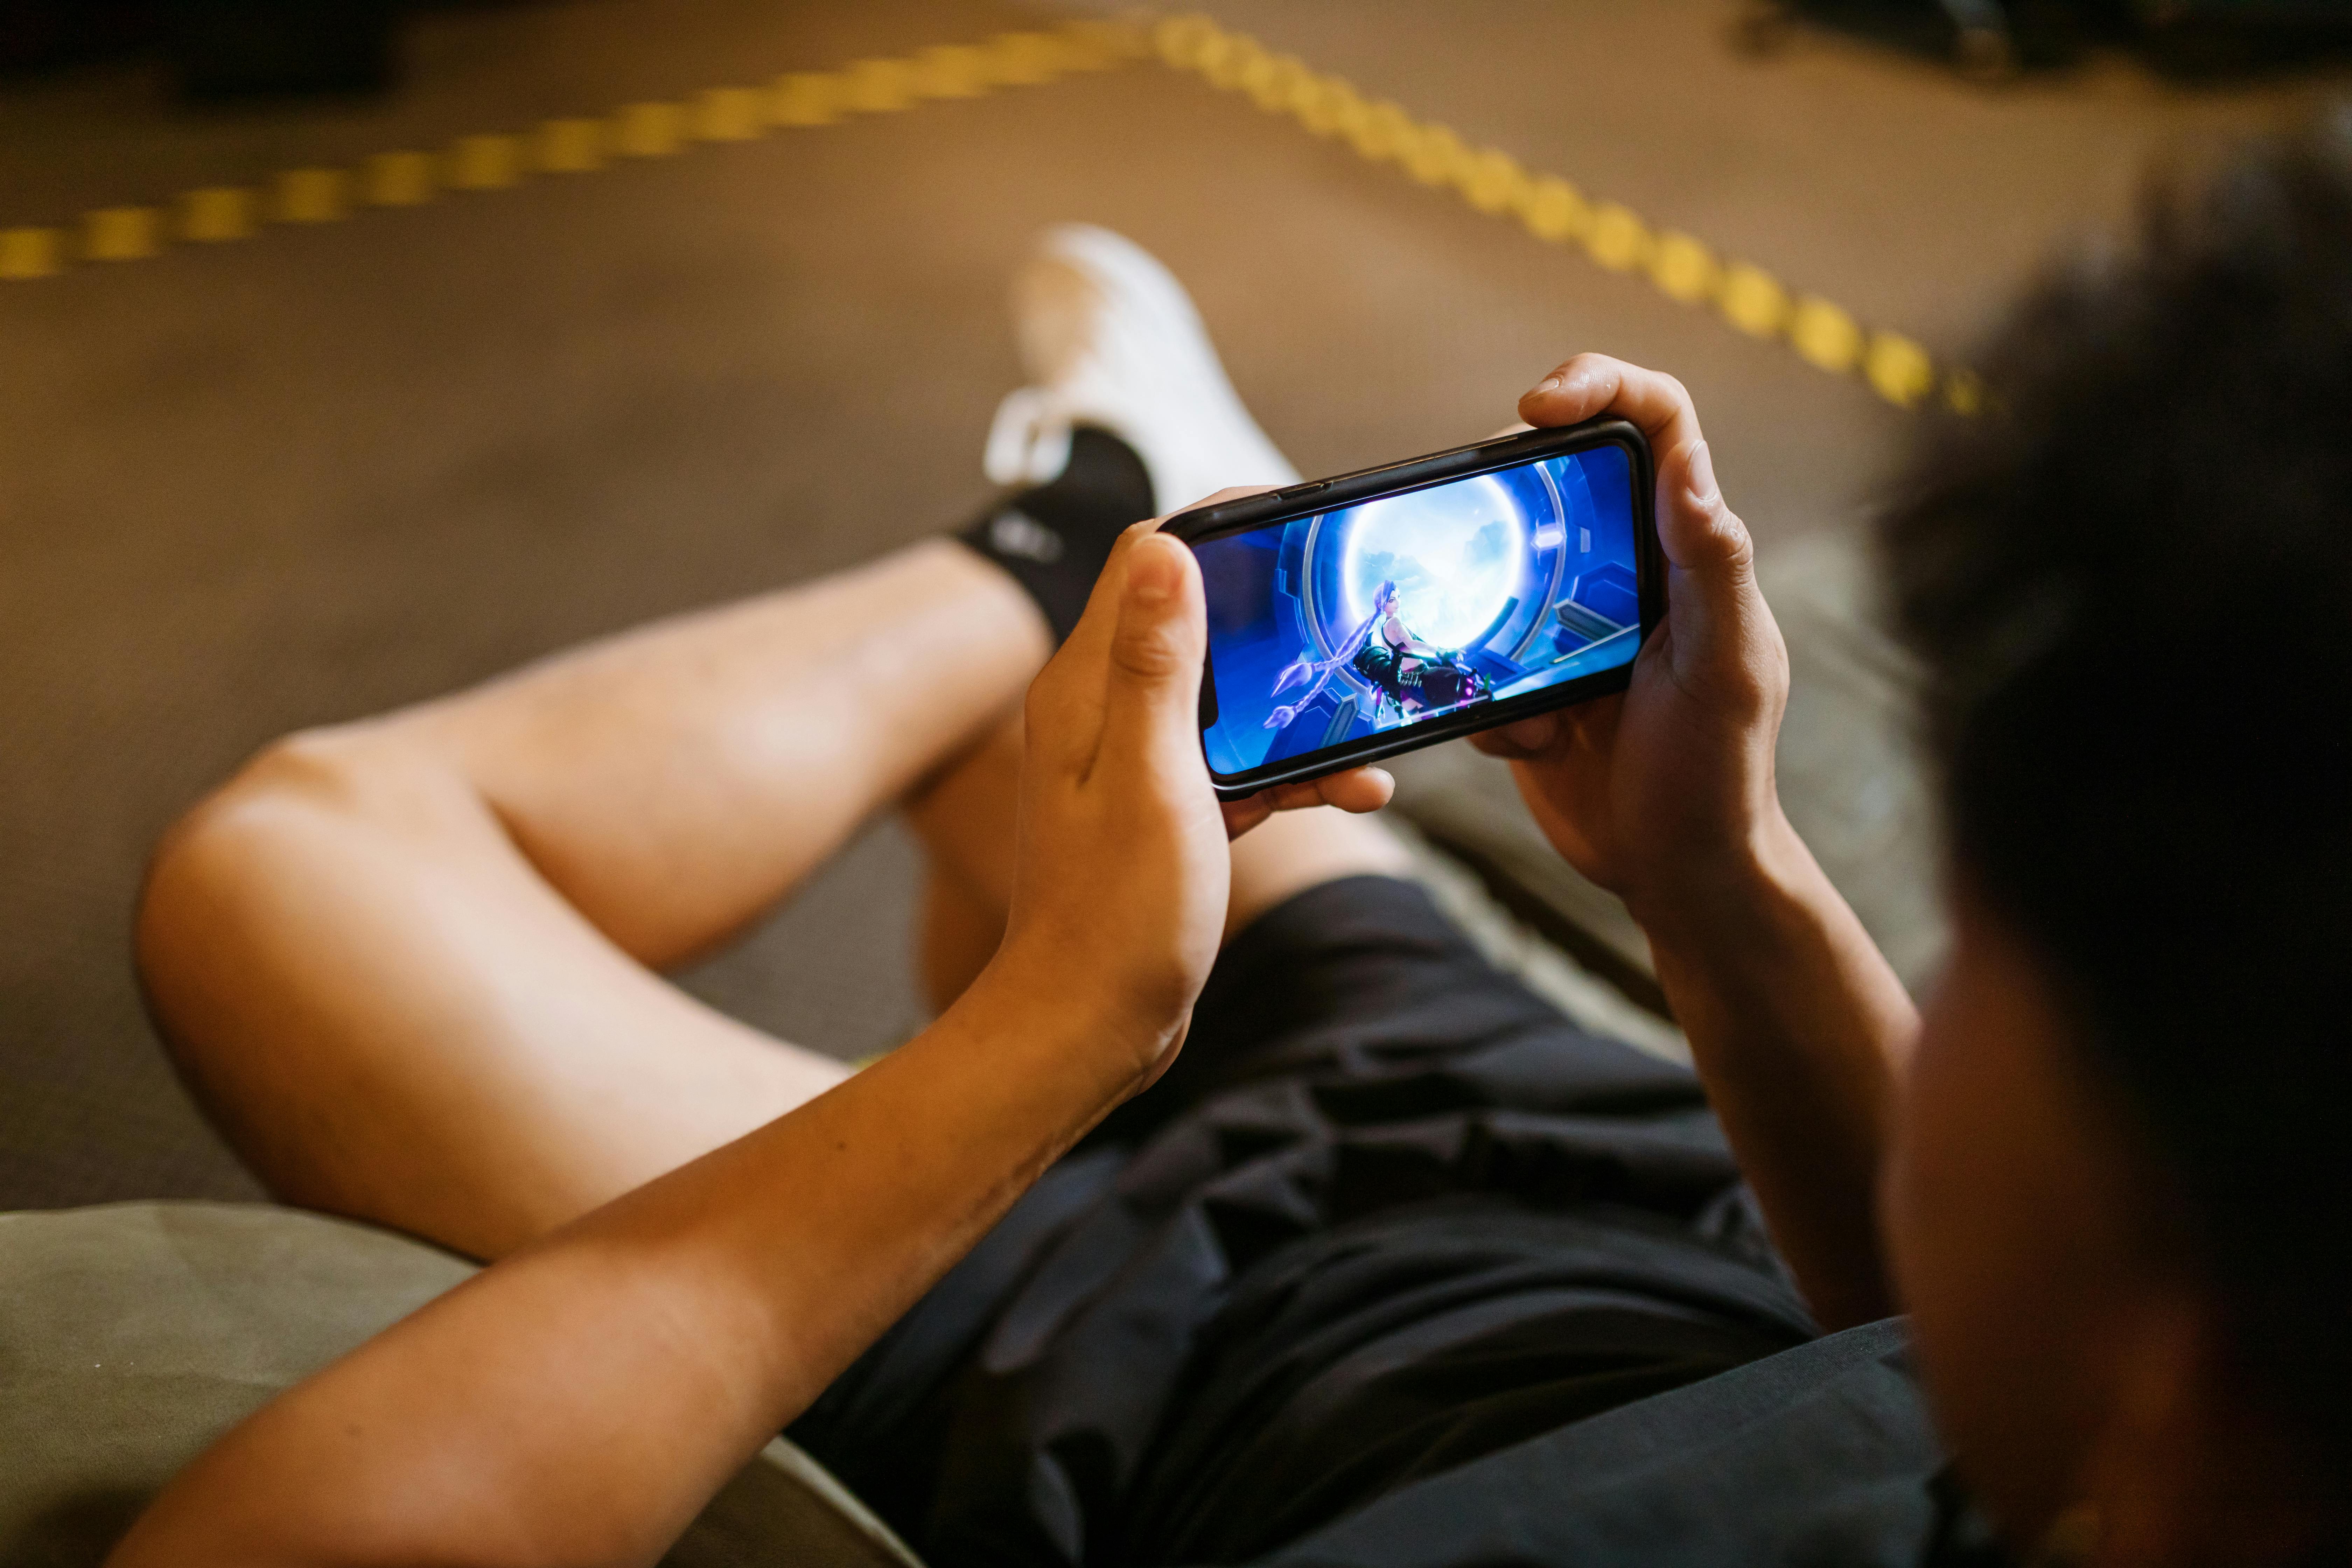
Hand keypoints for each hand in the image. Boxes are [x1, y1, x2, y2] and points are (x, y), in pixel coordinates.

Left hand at [996, 511, 1386, 1090]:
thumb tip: (1165, 548)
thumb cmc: (1115, 916)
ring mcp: (1136, 764)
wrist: (1089, 1028)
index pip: (1146, 560)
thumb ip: (1158, 664)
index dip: (1218, 526)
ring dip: (1299, 706)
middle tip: (1349, 610)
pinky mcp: (1167, 812)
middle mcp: (1104, 713)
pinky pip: (1241, 765)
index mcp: (1087, 689)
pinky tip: (1356, 790)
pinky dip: (1296, 771)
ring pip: (1231, 698)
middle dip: (1276, 614)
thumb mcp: (1151, 775)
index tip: (1295, 514)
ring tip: (1368, 723)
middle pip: (1198, 622)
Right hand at [1472, 355, 1790, 924]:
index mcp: (1685, 548)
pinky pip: (1470, 662)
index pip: (1654, 421)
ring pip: (1491, 573)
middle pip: (1549, 479)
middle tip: (1488, 560)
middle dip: (1507, 516)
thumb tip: (1687, 470)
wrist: (1680, 874)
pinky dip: (1487, 705)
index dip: (1598, 384)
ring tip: (1544, 702)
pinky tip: (1536, 744)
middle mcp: (1627, 570)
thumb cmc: (1723, 775)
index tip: (1536, 408)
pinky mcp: (1524, 681)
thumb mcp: (1728, 671)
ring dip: (1489, 632)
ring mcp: (1568, 625)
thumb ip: (1713, 567)